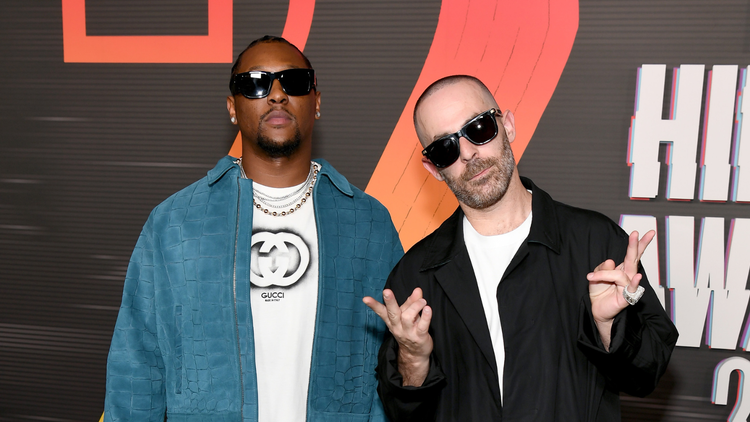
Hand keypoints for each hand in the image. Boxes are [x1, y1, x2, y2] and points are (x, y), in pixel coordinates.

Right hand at [363, 288, 432, 385]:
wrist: (415, 354)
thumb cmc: (410, 330)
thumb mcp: (407, 315)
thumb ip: (412, 302)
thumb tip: (418, 289)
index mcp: (391, 320)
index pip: (381, 311)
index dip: (373, 305)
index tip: (365, 298)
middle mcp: (397, 326)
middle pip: (392, 313)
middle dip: (389, 301)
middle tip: (386, 291)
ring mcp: (408, 332)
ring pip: (407, 317)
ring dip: (415, 306)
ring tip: (422, 301)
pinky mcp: (419, 337)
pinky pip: (422, 326)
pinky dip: (426, 316)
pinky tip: (428, 309)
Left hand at [586, 230, 654, 349]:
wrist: (596, 310)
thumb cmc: (599, 292)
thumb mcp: (595, 276)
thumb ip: (602, 268)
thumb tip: (611, 261)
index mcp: (621, 269)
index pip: (631, 254)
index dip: (636, 243)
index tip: (641, 232)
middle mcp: (627, 276)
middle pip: (634, 259)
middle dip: (637, 245)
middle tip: (639, 234)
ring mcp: (628, 286)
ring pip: (621, 273)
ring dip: (604, 274)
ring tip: (591, 278)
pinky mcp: (627, 297)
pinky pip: (630, 288)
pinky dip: (633, 282)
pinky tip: (638, 276)